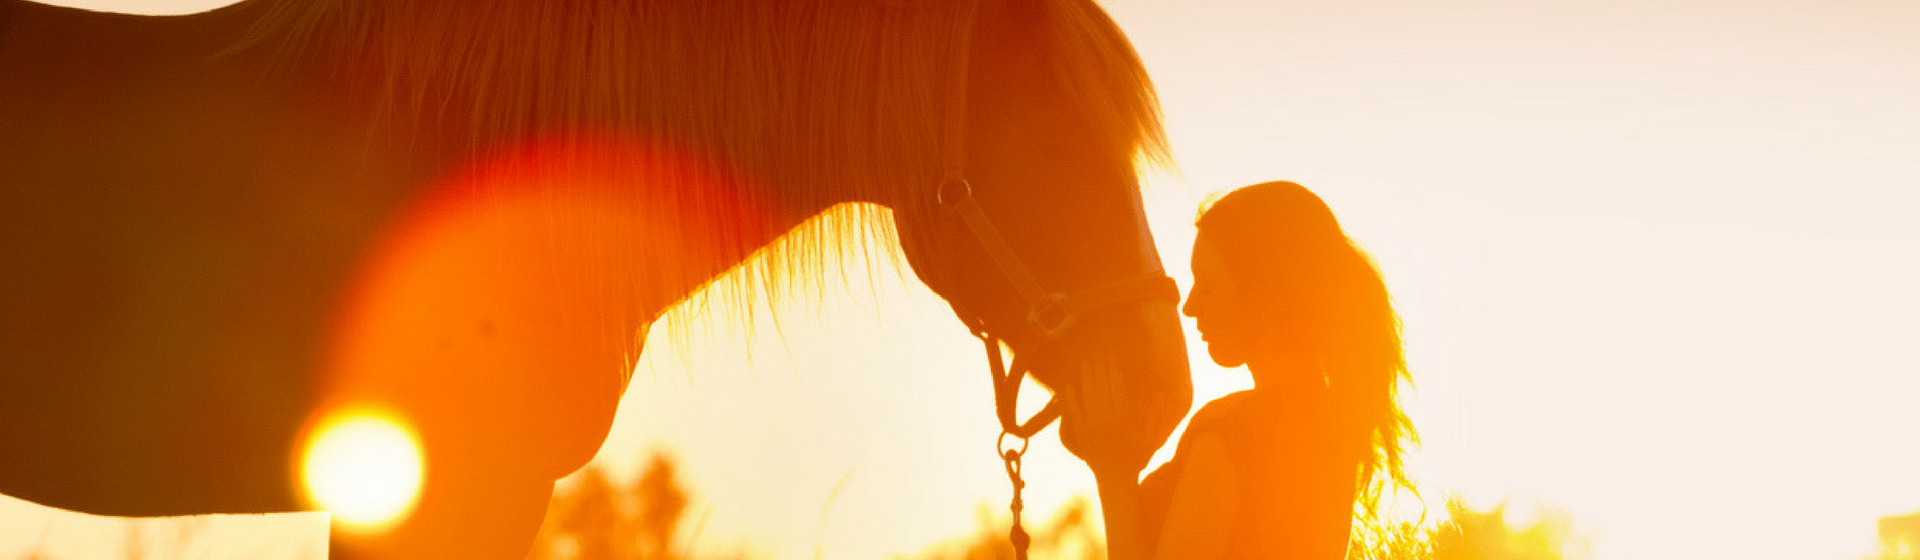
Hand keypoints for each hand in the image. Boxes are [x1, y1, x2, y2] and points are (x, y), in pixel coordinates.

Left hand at [1058, 353, 1181, 476]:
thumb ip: (1155, 415)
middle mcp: (1106, 416)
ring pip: (1087, 393)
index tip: (1111, 353)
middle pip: (1101, 384)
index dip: (1113, 367)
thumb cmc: (1136, 458)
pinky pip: (1073, 410)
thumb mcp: (1150, 437)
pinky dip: (1069, 397)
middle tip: (1096, 349)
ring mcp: (1092, 424)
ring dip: (1085, 375)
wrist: (1115, 478)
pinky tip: (1067, 384)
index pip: (1117, 384)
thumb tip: (1162, 395)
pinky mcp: (1081, 432)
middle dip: (1099, 365)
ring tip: (1084, 360)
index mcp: (1123, 415)